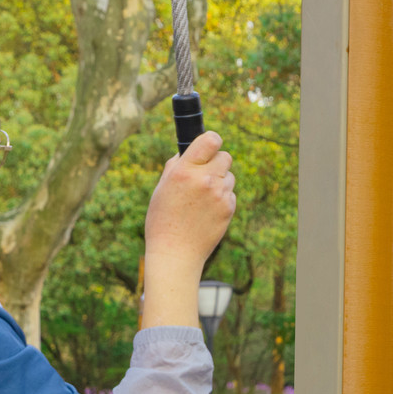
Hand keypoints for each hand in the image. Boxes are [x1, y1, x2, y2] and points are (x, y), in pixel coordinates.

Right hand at [143, 131, 235, 269]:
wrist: (175, 253)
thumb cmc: (162, 221)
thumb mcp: (162, 189)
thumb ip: (176, 167)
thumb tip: (187, 152)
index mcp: (183, 171)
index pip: (210, 140)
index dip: (212, 140)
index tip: (210, 145)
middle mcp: (204, 180)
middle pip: (225, 156)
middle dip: (217, 162)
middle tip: (206, 174)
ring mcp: (219, 195)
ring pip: (229, 176)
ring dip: (220, 182)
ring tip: (202, 199)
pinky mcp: (228, 208)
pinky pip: (230, 194)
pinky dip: (222, 199)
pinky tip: (207, 212)